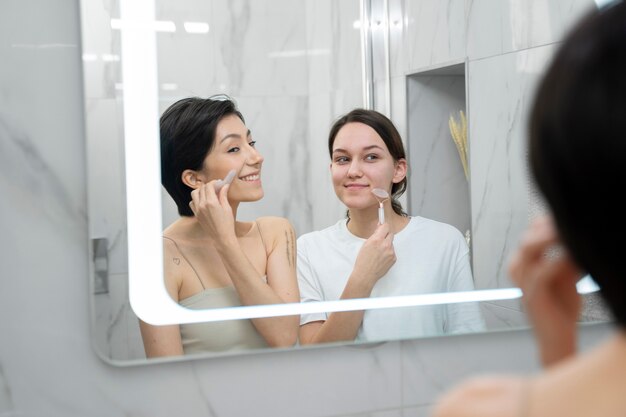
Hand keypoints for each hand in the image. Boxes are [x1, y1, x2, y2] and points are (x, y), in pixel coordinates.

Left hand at [189, 181, 235, 244]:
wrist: (222, 237)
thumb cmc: (227, 224)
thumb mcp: (227, 208)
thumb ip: (223, 195)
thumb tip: (224, 186)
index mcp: (211, 202)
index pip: (209, 186)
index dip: (214, 183)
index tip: (218, 183)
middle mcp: (202, 205)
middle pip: (201, 189)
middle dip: (208, 186)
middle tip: (215, 188)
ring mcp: (198, 210)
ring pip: (194, 194)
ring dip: (200, 191)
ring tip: (208, 194)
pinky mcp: (196, 215)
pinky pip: (192, 203)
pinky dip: (196, 200)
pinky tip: (204, 202)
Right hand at [353, 222, 396, 287]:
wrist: (365, 274)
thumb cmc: (363, 261)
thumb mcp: (365, 244)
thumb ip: (374, 235)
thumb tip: (380, 228)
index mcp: (377, 240)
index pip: (386, 226)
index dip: (384, 227)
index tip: (382, 227)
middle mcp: (385, 245)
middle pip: (391, 233)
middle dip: (386, 235)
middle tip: (380, 240)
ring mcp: (391, 252)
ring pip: (391, 243)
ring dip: (387, 245)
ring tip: (379, 252)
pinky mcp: (394, 258)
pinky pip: (392, 251)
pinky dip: (388, 252)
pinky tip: (381, 258)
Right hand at [508, 215, 582, 364]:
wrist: (558, 336)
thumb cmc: (561, 305)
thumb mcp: (567, 274)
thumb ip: (569, 255)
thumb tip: (580, 236)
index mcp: (524, 260)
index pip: (532, 230)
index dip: (549, 221)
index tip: (569, 217)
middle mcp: (518, 267)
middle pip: (529, 236)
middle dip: (549, 227)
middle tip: (570, 222)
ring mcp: (523, 281)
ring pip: (529, 248)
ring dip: (550, 238)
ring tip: (568, 234)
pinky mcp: (532, 295)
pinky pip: (541, 272)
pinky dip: (557, 261)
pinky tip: (572, 257)